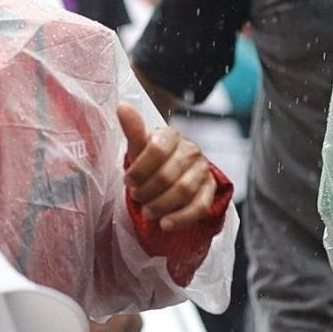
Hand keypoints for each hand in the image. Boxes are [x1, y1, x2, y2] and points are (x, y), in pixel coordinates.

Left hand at [118, 103, 216, 230]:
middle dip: (147, 191)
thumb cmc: (150, 160)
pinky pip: (200, 207)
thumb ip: (133, 130)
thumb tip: (122, 106)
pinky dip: (181, 218)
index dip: (139, 170)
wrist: (170, 174)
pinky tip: (165, 225)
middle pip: (168, 175)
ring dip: (161, 206)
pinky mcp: (210, 190)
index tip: (128, 182)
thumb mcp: (138, 147)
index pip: (156, 150)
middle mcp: (191, 150)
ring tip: (146, 213)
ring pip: (183, 191)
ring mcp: (203, 170)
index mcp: (171, 136)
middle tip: (136, 198)